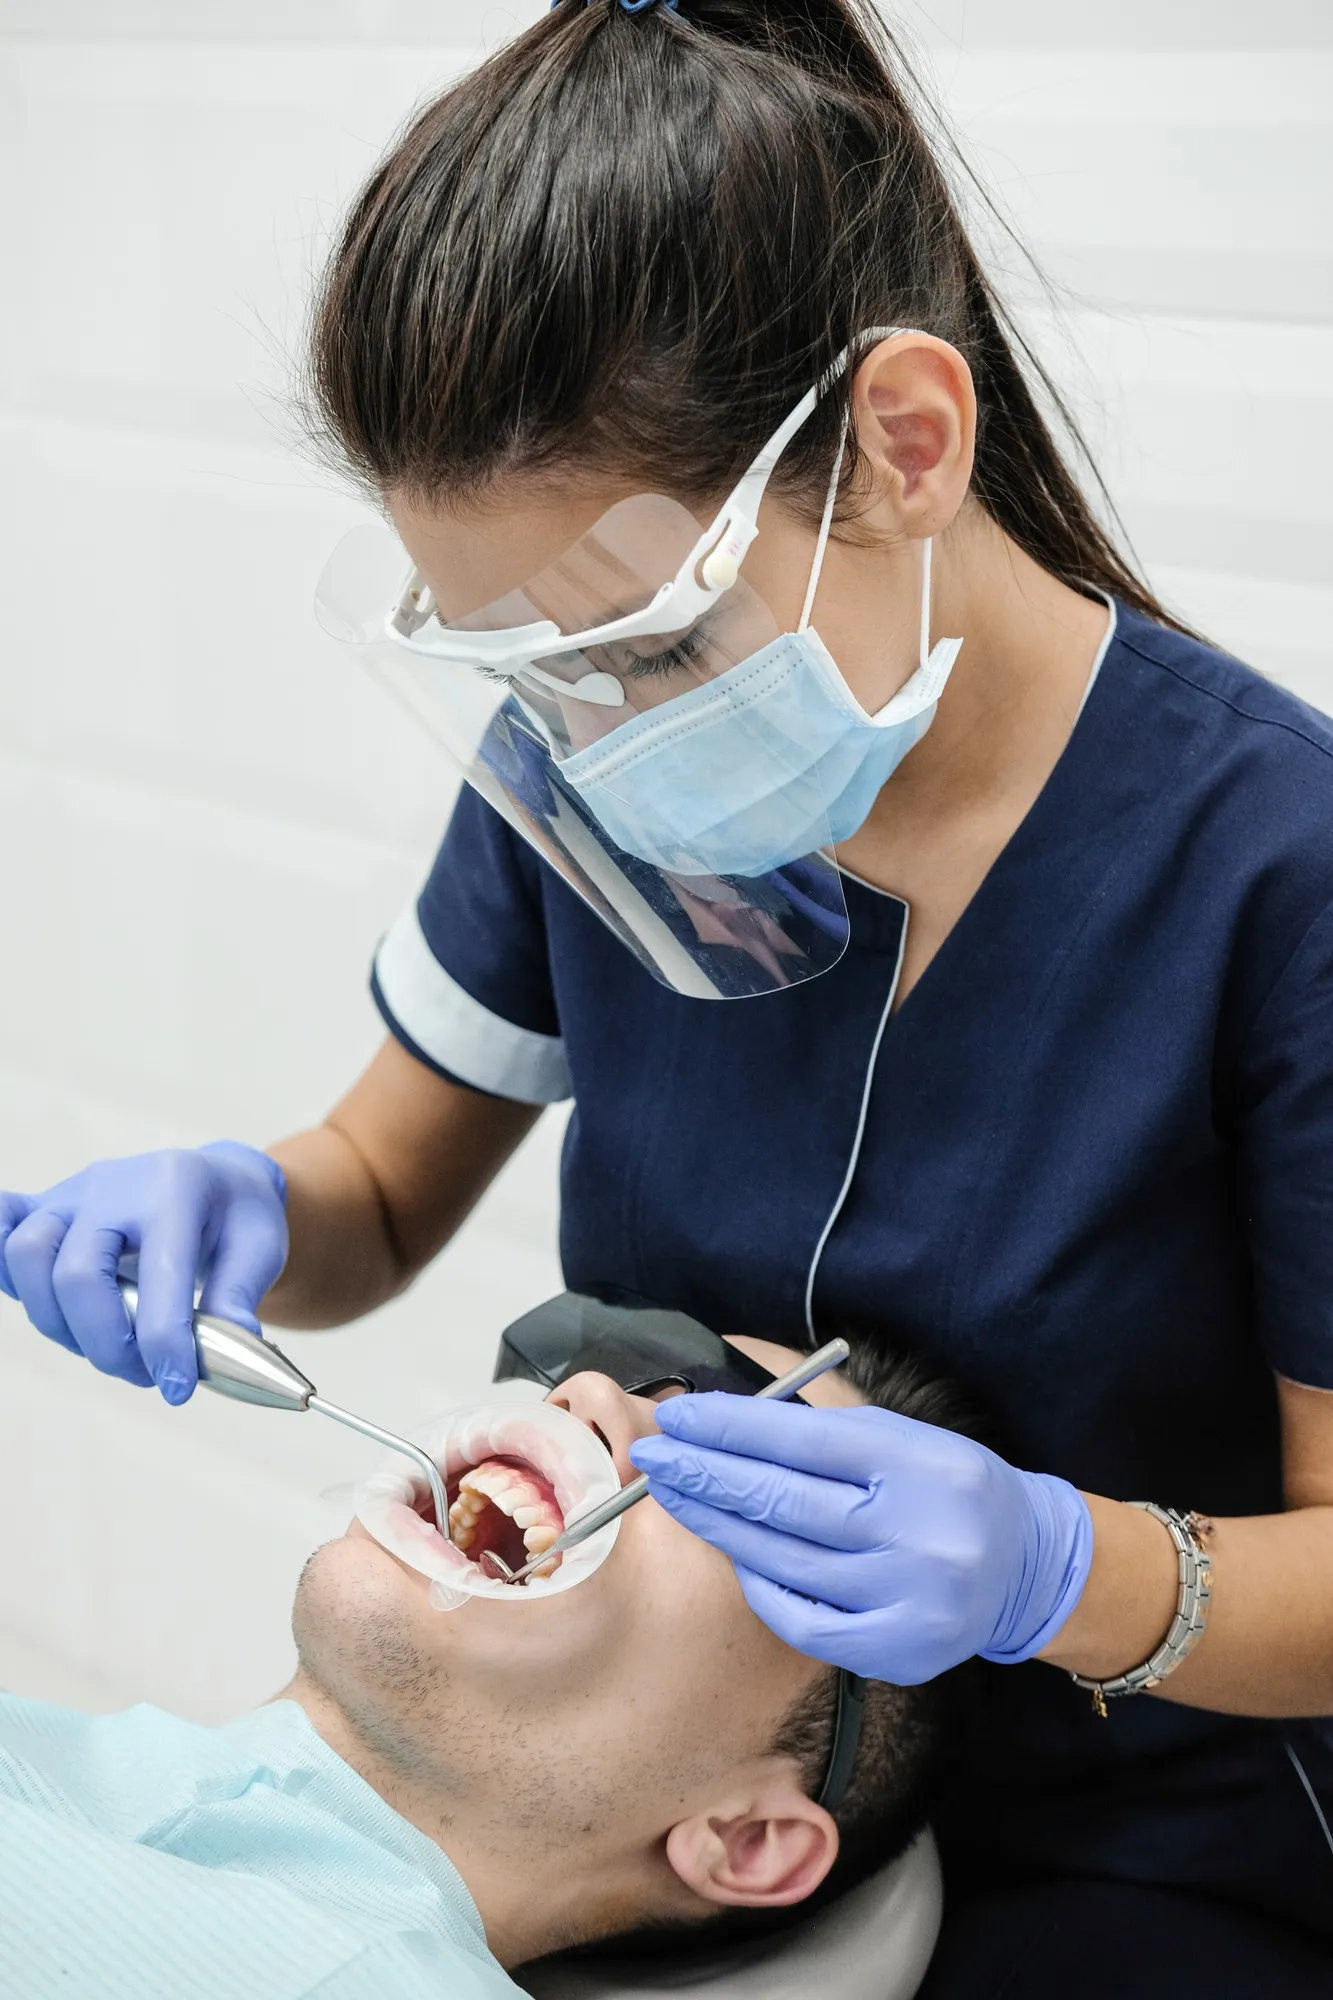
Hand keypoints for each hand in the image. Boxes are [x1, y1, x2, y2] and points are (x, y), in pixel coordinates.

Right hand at [0, 1143, 287, 1403]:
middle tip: (147, 1376)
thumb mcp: (262, 1247)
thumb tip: (229, 1346)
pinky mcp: (47, 1206)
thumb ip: (240, 1294)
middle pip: (76, 1273)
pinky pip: (2, 1225)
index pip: (158, 1275)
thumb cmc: (238, 1217)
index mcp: (176, 1190)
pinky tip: (39, 1301)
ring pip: (28, 1257)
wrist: (216, 1180)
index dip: (164, 1343)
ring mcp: (73, 1193)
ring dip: (60, 1323)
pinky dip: (3, 1269)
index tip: (178, 1388)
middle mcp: (114, 1185)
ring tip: (109, 1348)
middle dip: (107, 1345)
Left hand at [629, 1395, 1092, 1682]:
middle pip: (783, 1499)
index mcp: (918, 1462)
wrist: (1022, 1565)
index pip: (802, 1439)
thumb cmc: (941, 1485)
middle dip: (706, 1474)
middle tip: (653, 1457)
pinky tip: (731, 1551)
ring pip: (782, 1559)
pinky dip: (758, 1583)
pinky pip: (800, 1618)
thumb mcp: (899, 1433)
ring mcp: (906, 1597)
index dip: (730, 1426)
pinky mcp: (895, 1651)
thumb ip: (818, 1415)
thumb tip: (730, 1385)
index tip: (678, 1418)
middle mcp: (917, 1530)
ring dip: (716, 1525)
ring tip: (674, 1496)